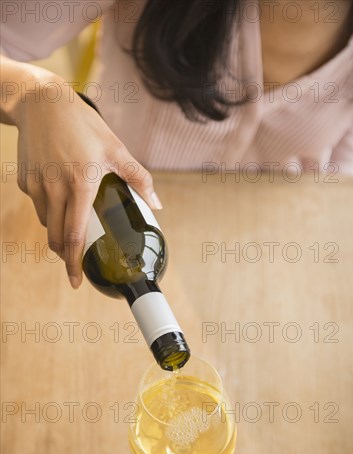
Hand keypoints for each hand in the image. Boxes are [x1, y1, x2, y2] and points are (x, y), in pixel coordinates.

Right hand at [14, 70, 161, 288]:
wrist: (42, 102)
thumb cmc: (83, 124)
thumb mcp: (116, 149)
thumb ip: (138, 178)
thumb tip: (156, 204)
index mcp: (80, 185)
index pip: (74, 235)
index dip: (74, 262)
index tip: (76, 281)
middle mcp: (54, 189)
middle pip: (56, 237)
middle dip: (65, 255)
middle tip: (74, 262)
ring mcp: (35, 185)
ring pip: (45, 222)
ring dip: (57, 232)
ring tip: (70, 228)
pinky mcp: (24, 179)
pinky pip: (36, 204)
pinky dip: (47, 210)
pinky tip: (58, 196)